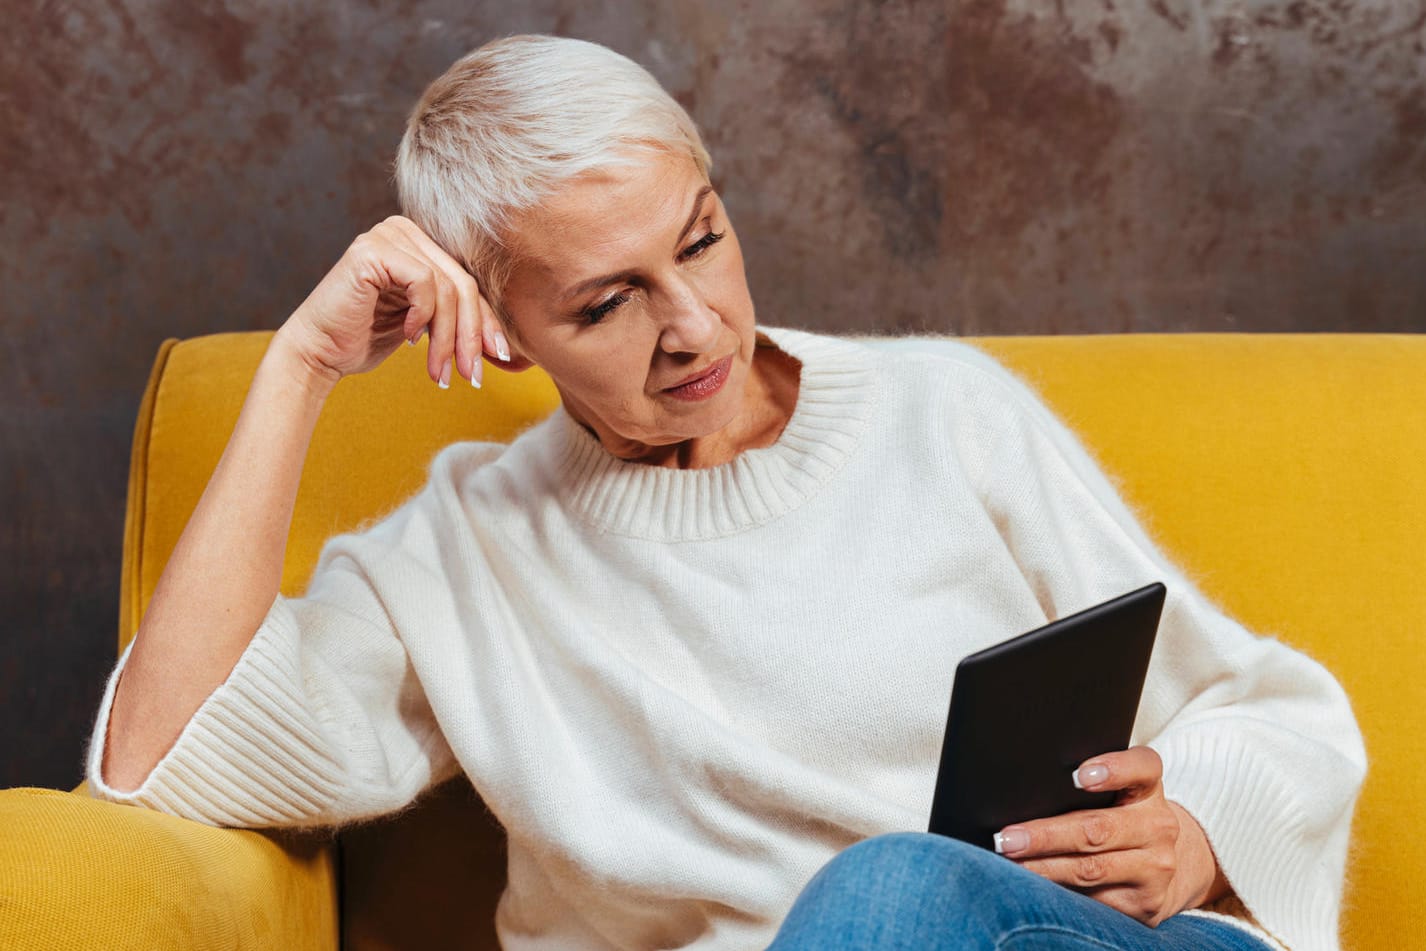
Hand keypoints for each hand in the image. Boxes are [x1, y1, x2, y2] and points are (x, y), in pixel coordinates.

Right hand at [280, 215, 512, 386]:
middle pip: (462, 284)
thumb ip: (456, 316)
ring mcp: (387, 235)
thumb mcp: (424, 326)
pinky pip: (423, 282)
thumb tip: (503, 341)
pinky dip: (423, 316)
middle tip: (471, 374)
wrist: (319, 352)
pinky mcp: (373, 250)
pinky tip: (407, 339)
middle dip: (471, 335)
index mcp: (419, 243)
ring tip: (439, 372)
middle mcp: (404, 230)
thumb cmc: (366, 339)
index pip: (468, 282)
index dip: (486, 322)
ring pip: (447, 288)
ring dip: (448, 338)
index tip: (499, 357)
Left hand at [992, 746, 1230, 925]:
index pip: (1142, 767)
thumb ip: (1083, 785)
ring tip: (1010, 863)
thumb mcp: (1115, 792)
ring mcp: (1155, 867)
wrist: (1162, 865)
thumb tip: (1018, 791)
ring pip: (1092, 869)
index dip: (1113, 769)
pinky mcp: (1145, 903)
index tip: (1079, 776)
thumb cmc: (1118, 816)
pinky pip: (1094, 900)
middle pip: (1098, 829)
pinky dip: (1059, 893)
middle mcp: (1158, 826)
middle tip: (1007, 838)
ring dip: (1044, 868)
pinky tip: (1033, 887)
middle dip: (1046, 835)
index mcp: (1148, 788)